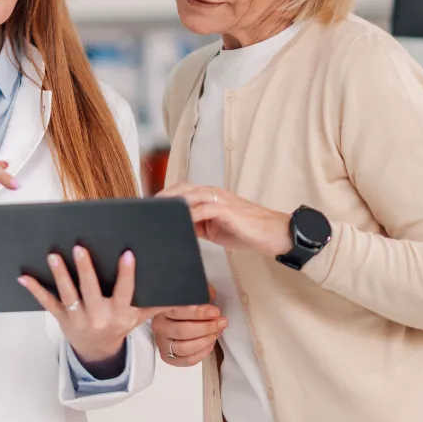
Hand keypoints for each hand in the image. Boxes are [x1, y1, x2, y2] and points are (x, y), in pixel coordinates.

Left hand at [18, 246, 162, 368]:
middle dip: (85, 269)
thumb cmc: (120, 325)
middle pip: (91, 291)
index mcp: (120, 313)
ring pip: (68, 295)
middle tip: (80, 247)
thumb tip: (187, 293)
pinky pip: (48, 304)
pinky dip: (35, 290)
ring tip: (53, 255)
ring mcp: (79, 318)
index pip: (125, 292)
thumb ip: (158, 303)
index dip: (127, 274)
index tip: (127, 254)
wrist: (98, 351)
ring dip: (60, 275)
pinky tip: (24, 276)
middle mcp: (99, 316)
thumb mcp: (141, 317)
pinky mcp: (62, 318)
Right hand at [152, 285, 226, 366]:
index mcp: (160, 309)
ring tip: (217, 332)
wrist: (171, 322)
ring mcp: (162, 343)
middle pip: (182, 330)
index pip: (178, 311)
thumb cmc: (183, 308)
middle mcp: (159, 327)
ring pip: (185, 347)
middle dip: (206, 327)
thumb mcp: (188, 297)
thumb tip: (211, 294)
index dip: (199, 312)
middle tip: (220, 323)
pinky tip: (211, 343)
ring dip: (205, 340)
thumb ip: (199, 293)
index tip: (215, 311)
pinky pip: (188, 359)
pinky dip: (202, 353)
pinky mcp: (169, 357)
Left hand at [159, 183, 292, 256]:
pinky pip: (205, 209)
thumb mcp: (214, 229)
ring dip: (174, 203)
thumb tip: (177, 229)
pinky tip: (182, 221)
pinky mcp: (228, 210)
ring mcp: (221, 200)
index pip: (183, 190)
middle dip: (164, 196)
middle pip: (183, 188)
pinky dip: (192, 214)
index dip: (166, 196)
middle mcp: (214, 193)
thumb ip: (197, 225)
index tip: (150, 206)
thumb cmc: (245, 230)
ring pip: (192, 195)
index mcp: (210, 196)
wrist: (273, 233)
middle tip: (149, 208)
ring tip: (160, 212)